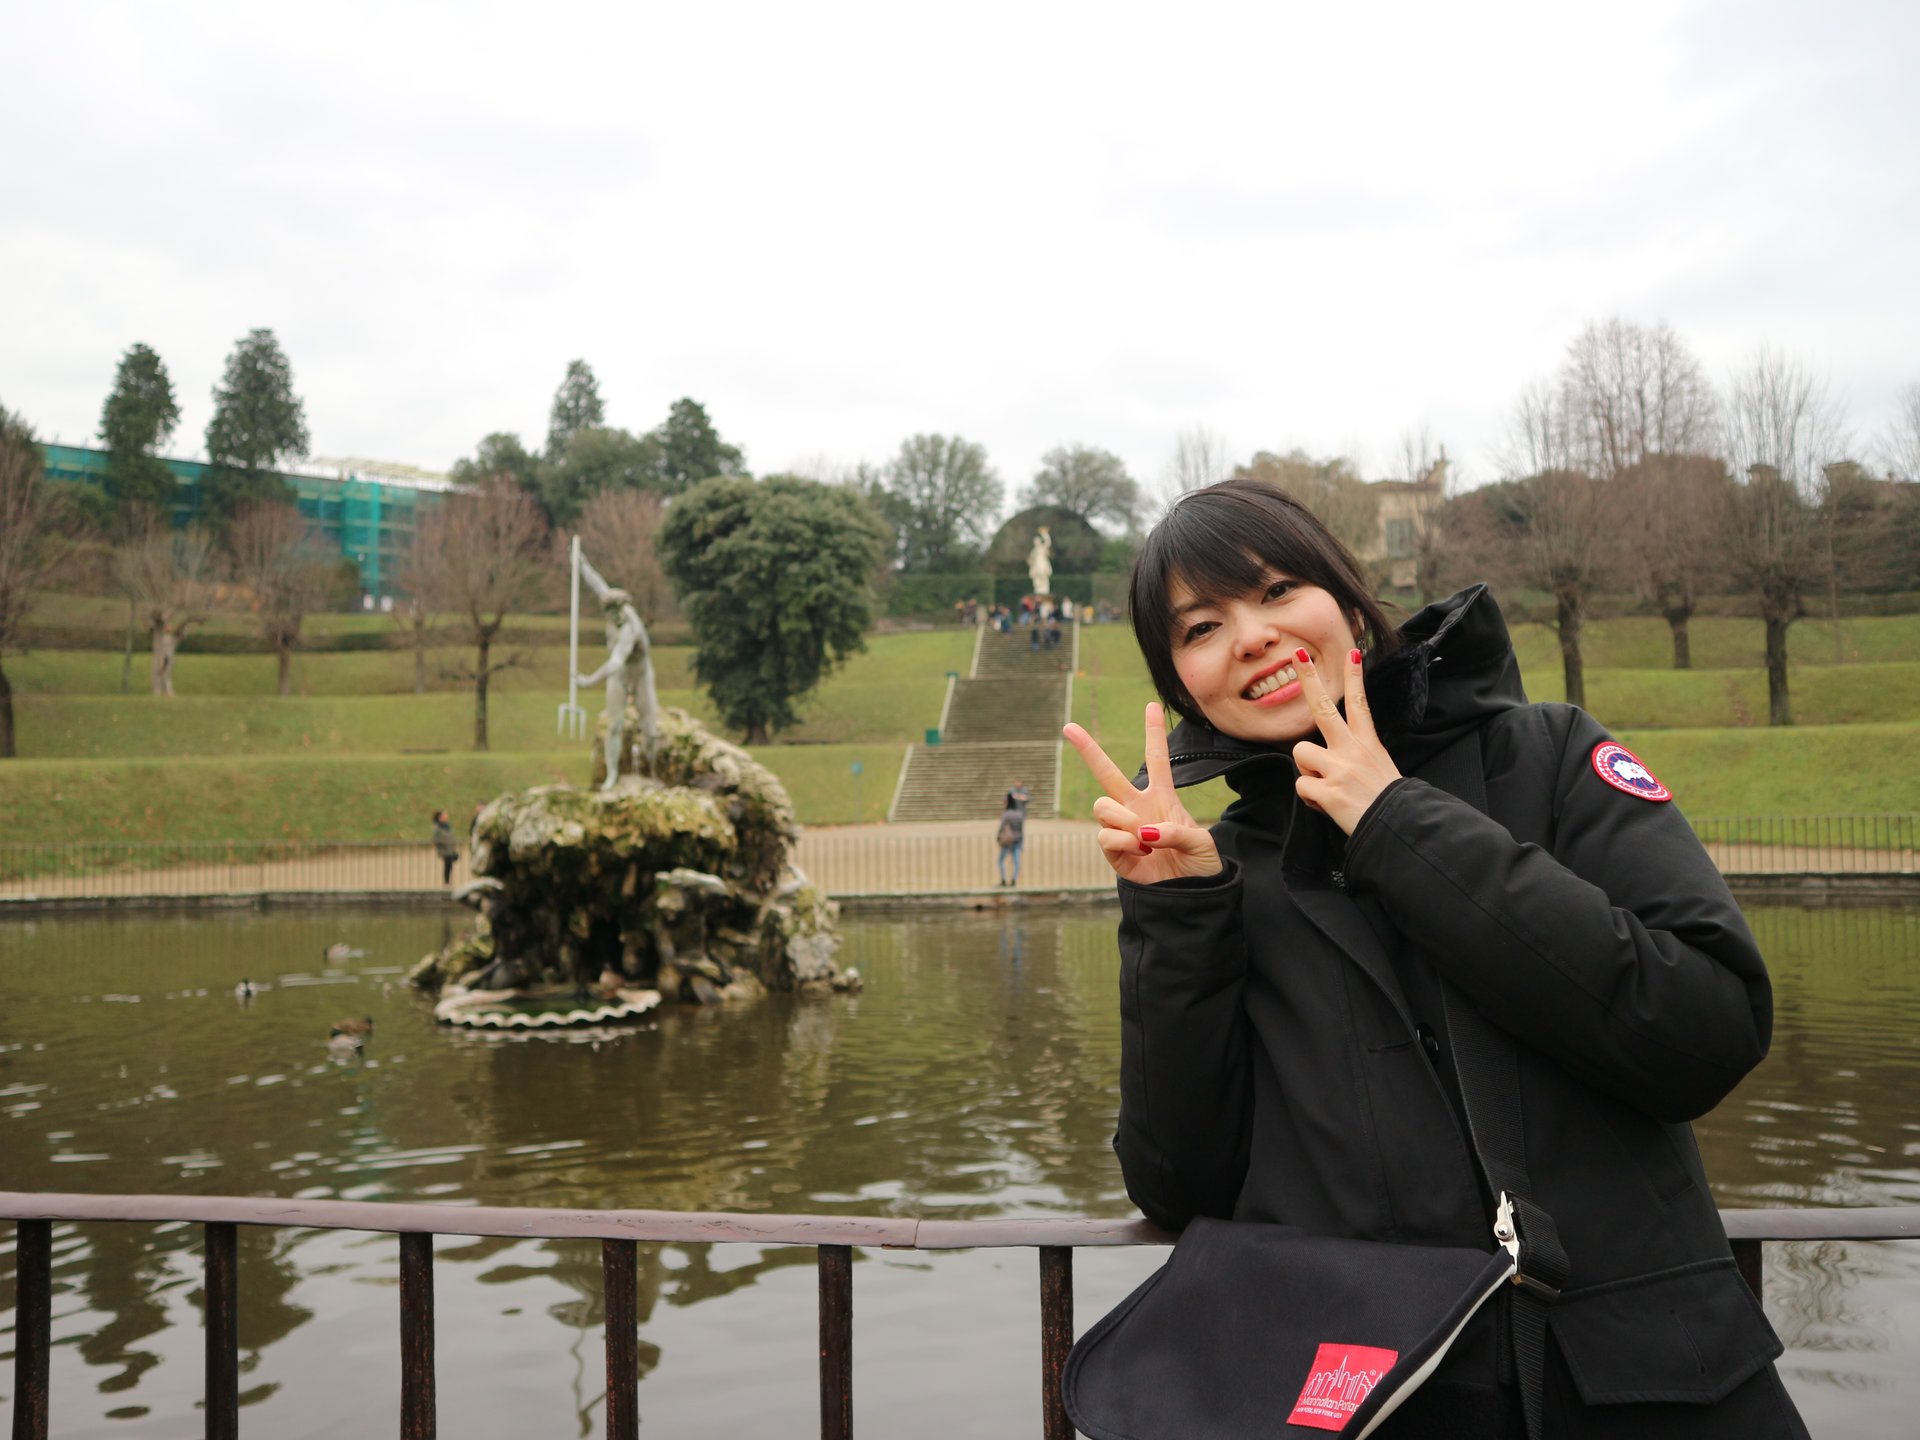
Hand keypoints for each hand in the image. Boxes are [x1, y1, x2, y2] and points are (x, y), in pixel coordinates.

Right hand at [1063, 703, 1221, 882]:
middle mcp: (1137, 809)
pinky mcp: (1114, 853)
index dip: (1154, 733)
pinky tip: (1141, 850)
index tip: (1151, 705)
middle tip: (1068, 727)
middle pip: (1107, 774)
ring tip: (1142, 837)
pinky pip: (1105, 836)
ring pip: (1101, 806)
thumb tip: (1143, 831)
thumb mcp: (1200, 842)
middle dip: (1088, 750)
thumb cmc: (1201, 866)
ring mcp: (1123, 830)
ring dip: (1121, 818)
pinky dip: (1123, 840)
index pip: (1157, 759)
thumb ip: (1175, 831)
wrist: (1191, 897)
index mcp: (1162, 798)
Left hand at [1290, 647, 1401, 833]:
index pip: (1360, 704)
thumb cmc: (1387, 802)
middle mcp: (1352, 751)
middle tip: (1298, 655)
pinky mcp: (1328, 791)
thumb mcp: (1381, 768)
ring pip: (1300, 753)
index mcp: (1367, 744)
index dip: (1355, 678)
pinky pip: (1302, 786)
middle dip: (1309, 679)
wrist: (1398, 827)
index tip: (1353, 652)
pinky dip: (1310, 799)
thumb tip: (1330, 757)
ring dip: (1308, 771)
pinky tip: (1328, 806)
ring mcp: (1339, 769)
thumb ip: (1356, 755)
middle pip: (1323, 708)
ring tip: (1327, 786)